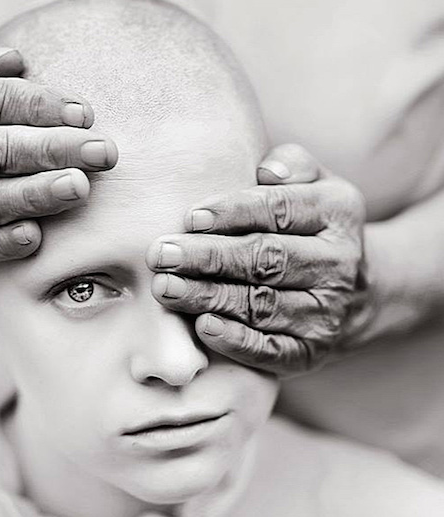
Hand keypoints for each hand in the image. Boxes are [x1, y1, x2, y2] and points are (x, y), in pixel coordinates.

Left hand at [146, 144, 366, 375]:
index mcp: (337, 213)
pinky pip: (271, 349)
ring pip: (262, 304)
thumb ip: (295, 165)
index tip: (190, 218)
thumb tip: (267, 170)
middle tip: (162, 255)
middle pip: (268, 259)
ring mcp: (327, 312)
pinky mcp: (311, 351)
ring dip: (210, 297)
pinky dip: (236, 341)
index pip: (281, 209)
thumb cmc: (310, 228)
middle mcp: (339, 264)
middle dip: (210, 257)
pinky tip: (202, 327)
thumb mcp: (315, 186)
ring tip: (166, 288)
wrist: (355, 293)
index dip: (234, 213)